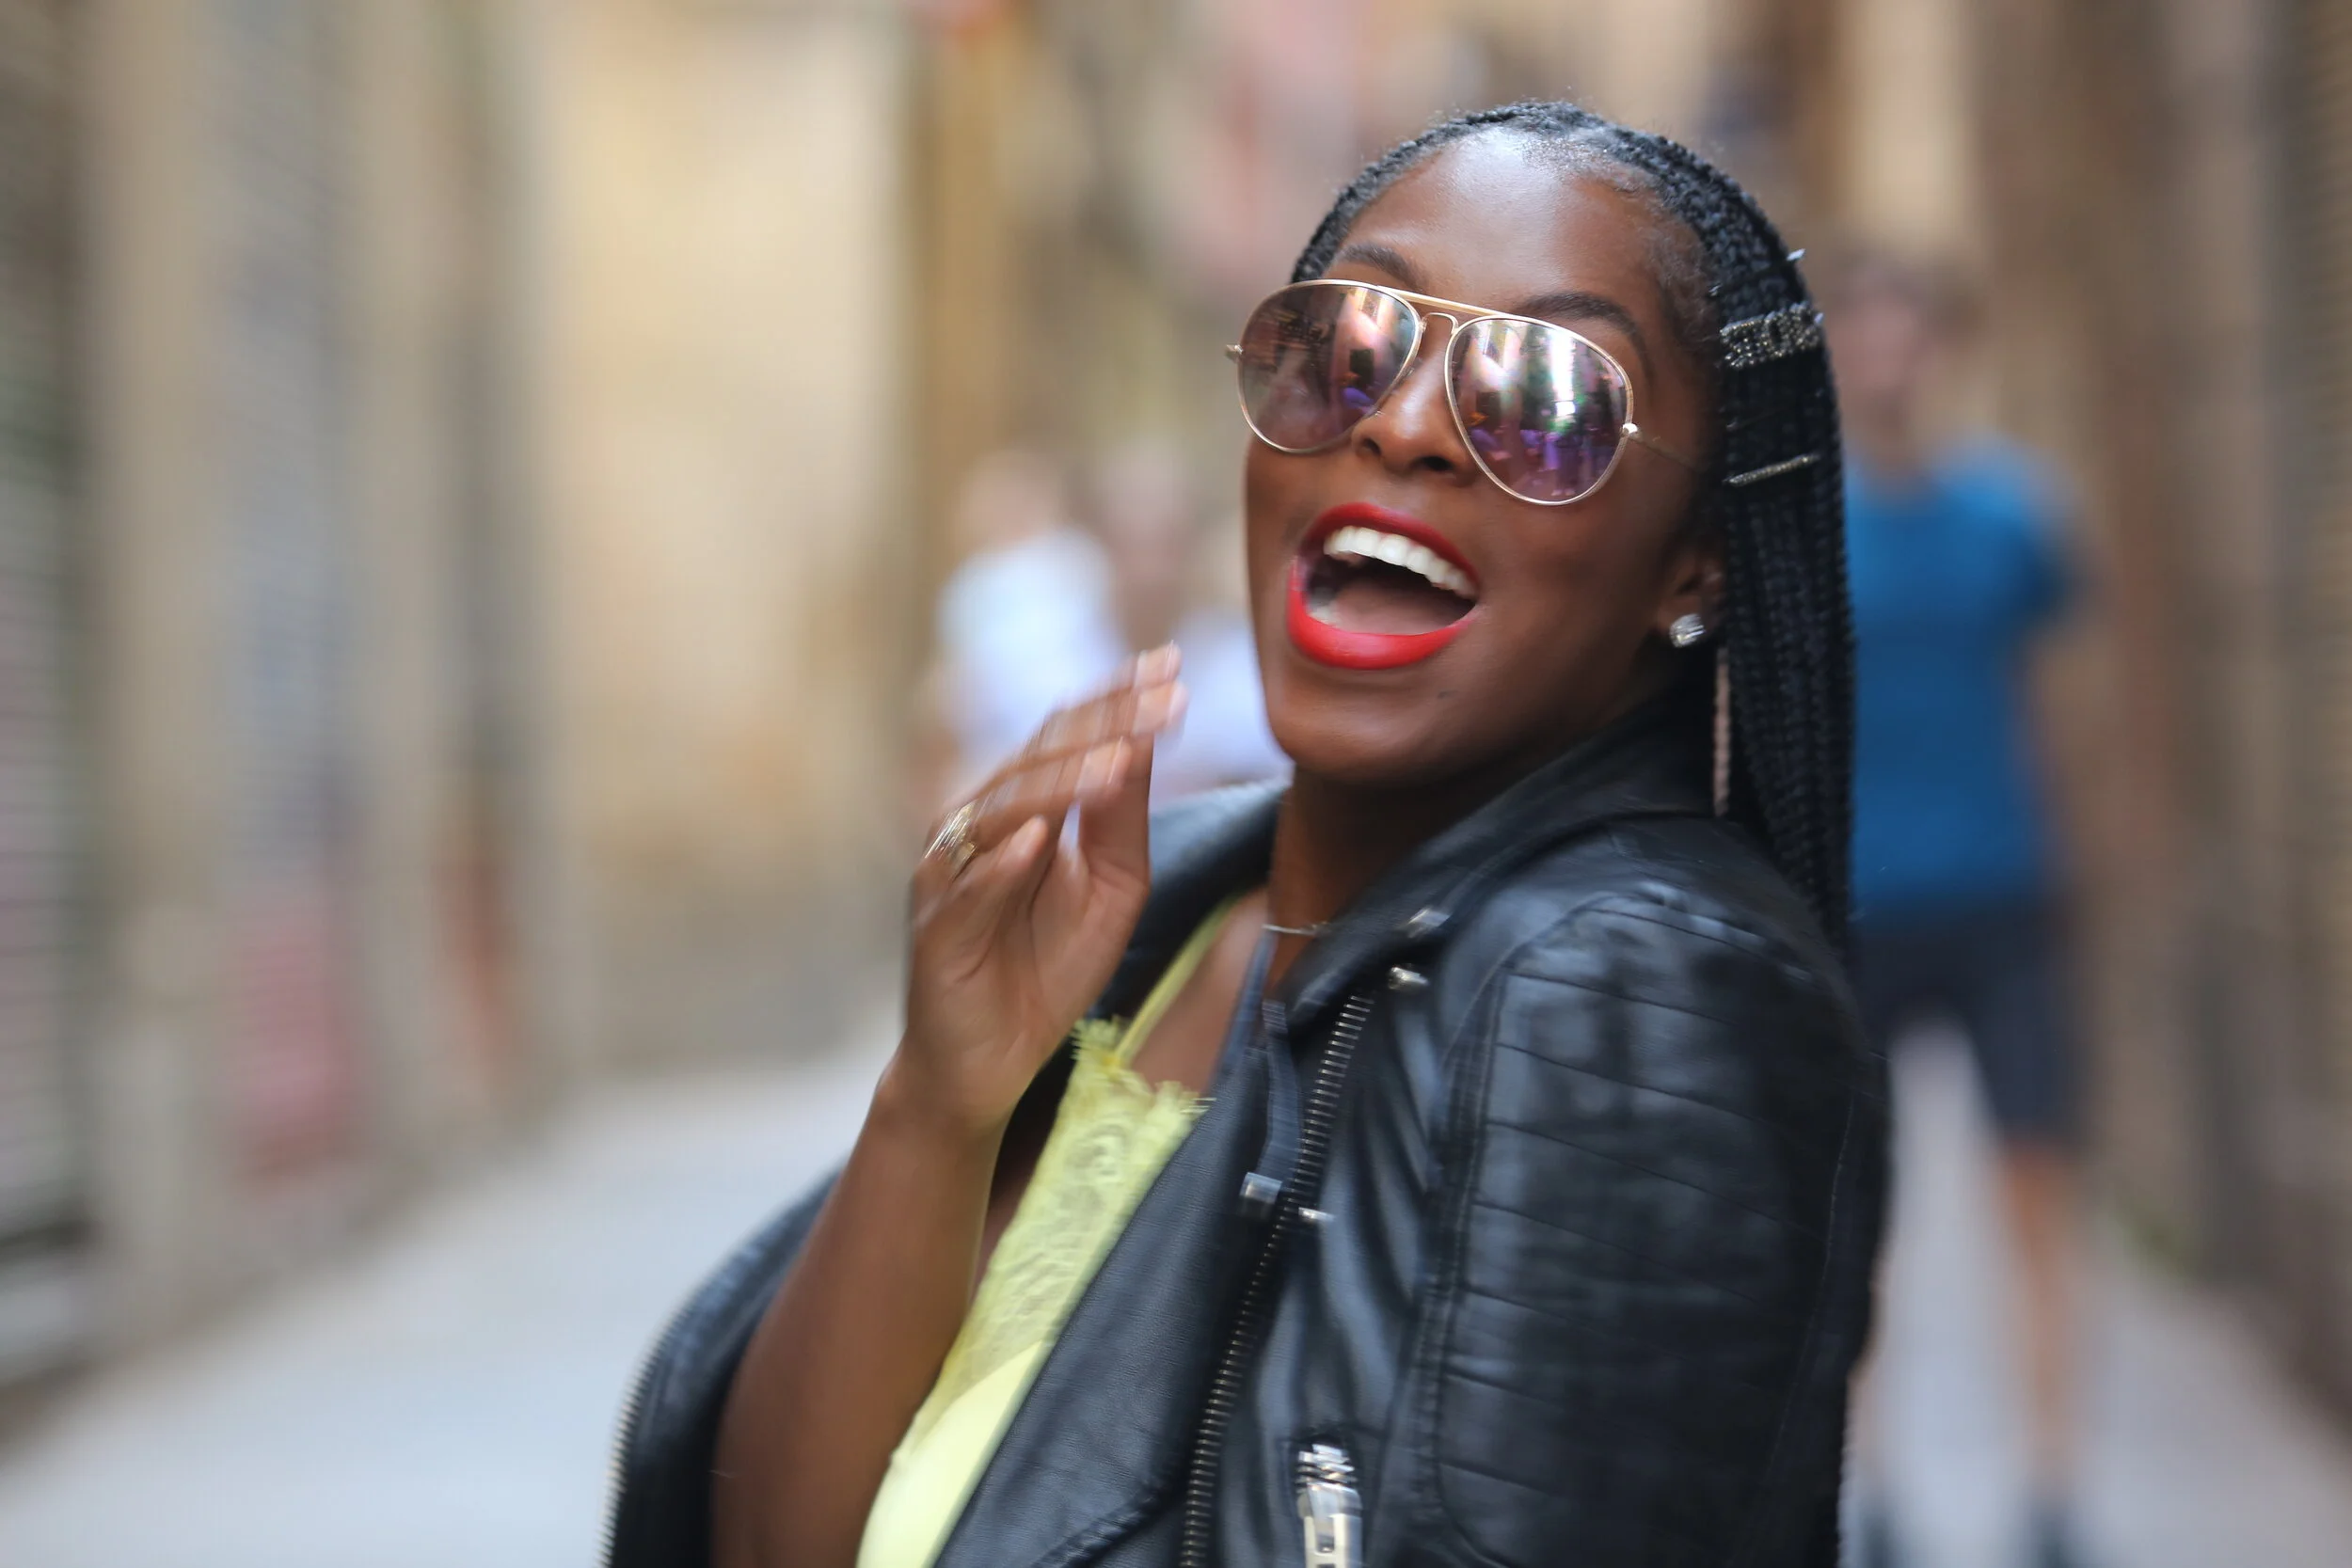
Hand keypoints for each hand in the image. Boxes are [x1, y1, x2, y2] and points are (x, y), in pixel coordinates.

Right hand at [891, 647, 1184, 1136]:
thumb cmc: (1046, 970)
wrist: (987, 1063)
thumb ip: (1122, 821)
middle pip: (1038, 758)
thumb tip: (1142, 742)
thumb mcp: (1109, 889)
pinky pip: (968, 889)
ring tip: (1119, 761)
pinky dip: (999, 865)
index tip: (1173, 663)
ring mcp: (950, 875)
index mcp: (1019, 808)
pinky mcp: (937, 931)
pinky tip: (1036, 842)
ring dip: (1061, 783)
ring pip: (1001, 811)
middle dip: (1105, 724)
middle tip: (1165, 695)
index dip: (1118, 699)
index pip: (1069, 737)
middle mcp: (976, 825)